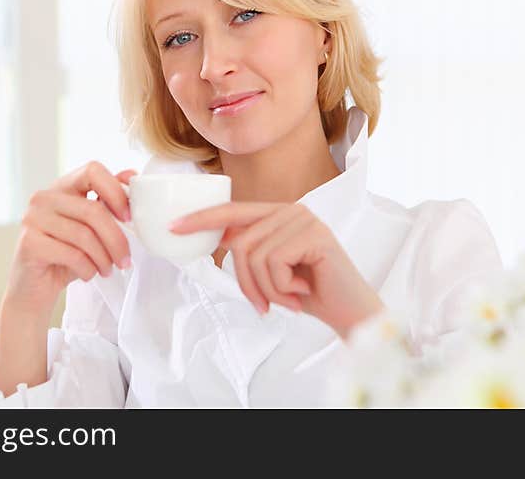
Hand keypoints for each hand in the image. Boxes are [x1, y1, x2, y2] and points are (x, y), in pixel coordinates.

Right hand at [3, 161, 135, 321]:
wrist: (33, 290)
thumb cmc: (64, 257)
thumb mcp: (90, 229)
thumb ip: (107, 202)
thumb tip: (131, 175)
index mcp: (62, 187)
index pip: (92, 171)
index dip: (116, 191)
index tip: (128, 217)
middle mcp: (44, 198)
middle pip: (93, 210)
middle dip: (116, 239)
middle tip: (125, 260)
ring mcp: (33, 219)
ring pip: (84, 235)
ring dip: (103, 258)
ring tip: (107, 270)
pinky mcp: (29, 243)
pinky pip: (72, 254)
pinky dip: (88, 269)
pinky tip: (88, 274)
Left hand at [169, 202, 384, 337]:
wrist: (351, 313)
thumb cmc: (311, 294)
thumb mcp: (273, 272)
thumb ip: (251, 252)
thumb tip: (218, 241)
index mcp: (279, 214)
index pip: (233, 211)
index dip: (202, 219)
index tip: (173, 227)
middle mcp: (292, 210)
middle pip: (240, 243)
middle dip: (247, 283)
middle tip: (266, 306)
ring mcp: (305, 219)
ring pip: (254, 256)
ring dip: (268, 289)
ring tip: (291, 298)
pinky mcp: (315, 234)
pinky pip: (274, 263)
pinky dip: (282, 288)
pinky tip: (303, 291)